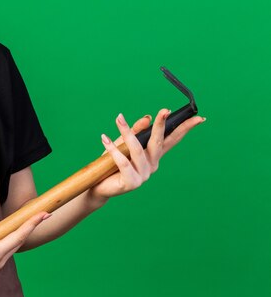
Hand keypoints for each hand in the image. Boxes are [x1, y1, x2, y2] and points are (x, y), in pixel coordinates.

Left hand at [89, 109, 204, 201]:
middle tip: (165, 111)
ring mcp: (143, 175)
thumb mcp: (123, 143)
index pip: (171, 139)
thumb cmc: (111, 163)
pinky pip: (123, 162)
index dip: (184, 129)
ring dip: (127, 133)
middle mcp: (152, 164)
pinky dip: (113, 150)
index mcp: (153, 155)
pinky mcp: (132, 182)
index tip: (197, 118)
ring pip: (137, 150)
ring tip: (119, 119)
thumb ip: (135, 131)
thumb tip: (148, 117)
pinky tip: (105, 138)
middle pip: (158, 143)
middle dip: (161, 126)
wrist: (99, 185)